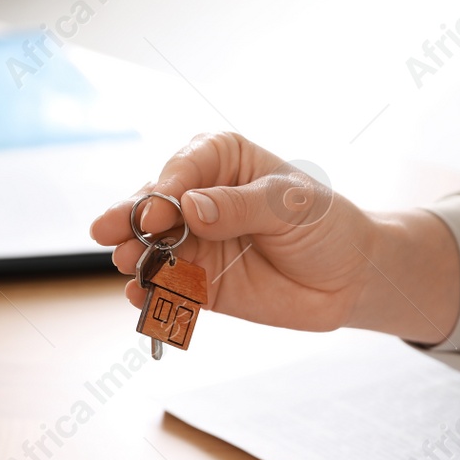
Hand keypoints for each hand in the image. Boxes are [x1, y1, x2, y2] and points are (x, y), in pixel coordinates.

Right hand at [89, 132, 459, 341]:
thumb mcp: (289, 205)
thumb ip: (239, 207)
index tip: (156, 207)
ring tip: (128, 264)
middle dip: (131, 218)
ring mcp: (194, 243)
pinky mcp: (197, 284)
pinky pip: (166, 287)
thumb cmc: (324, 225)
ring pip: (152, 246)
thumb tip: (191, 207)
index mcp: (221, 161)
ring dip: (135, 256)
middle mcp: (198, 199)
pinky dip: (151, 294)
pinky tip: (141, 297)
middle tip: (110, 232)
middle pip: (154, 205)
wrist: (349, 278)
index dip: (165, 186)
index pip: (184, 166)